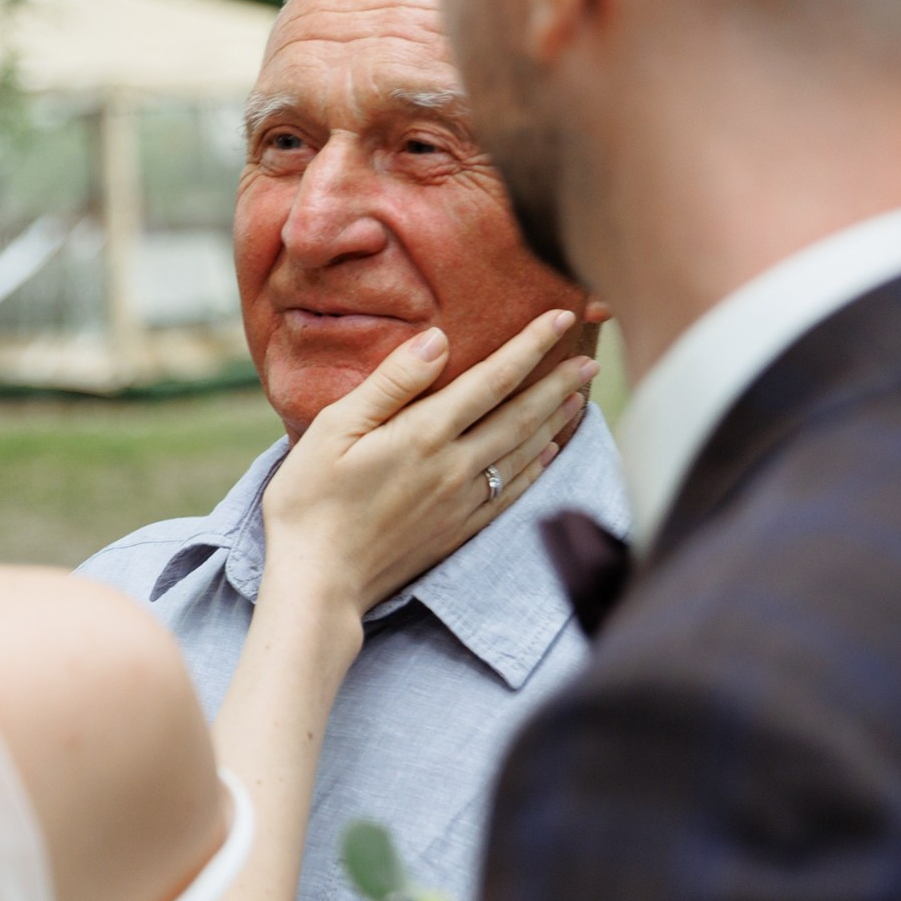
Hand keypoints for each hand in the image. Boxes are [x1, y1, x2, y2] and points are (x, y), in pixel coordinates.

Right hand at [261, 309, 596, 615]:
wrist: (318, 581)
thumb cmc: (310, 501)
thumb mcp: (334, 429)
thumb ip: (390, 383)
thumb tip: (438, 340)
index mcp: (424, 434)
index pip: (492, 379)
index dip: (530, 346)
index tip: (559, 318)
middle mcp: (453, 466)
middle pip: (520, 415)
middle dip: (558, 383)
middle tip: (590, 359)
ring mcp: (459, 502)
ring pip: (522, 453)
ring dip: (554, 422)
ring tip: (579, 398)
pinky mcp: (456, 531)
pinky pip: (510, 492)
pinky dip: (535, 469)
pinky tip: (547, 455)